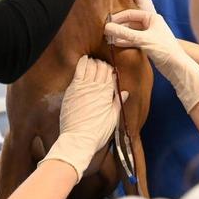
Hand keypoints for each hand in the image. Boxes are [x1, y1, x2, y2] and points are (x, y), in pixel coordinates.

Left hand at [41, 56, 127, 181]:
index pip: (111, 74)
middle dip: (102, 64)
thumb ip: (118, 102)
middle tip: (101, 65)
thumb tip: (126, 92)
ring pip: (91, 66)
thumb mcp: (113, 118)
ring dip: (93, 62)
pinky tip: (84, 59)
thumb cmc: (97, 132)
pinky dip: (82, 62)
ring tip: (92, 62)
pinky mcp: (73, 89)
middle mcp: (97, 87)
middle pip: (101, 67)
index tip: (110, 70)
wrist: (78, 139)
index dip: (111, 70)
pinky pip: (79, 70)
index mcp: (108, 94)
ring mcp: (84, 87)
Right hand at [104, 10, 198, 112]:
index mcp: (152, 17)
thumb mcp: (142, 39)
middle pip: (130, 22)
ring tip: (108, 37)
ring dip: (120, 35)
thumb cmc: (163, 49)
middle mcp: (151, 24)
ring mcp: (150, 35)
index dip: (118, 18)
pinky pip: (134, 40)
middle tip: (105, 30)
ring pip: (131, 32)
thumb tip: (106, 27)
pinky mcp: (148, 44)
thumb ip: (124, 33)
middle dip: (118, 26)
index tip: (107, 23)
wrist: (177, 66)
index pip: (131, 13)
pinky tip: (115, 44)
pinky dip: (125, 41)